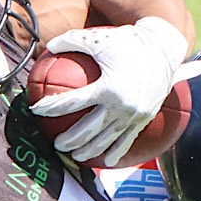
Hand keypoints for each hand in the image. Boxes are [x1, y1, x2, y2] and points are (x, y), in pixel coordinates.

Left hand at [28, 17, 188, 166]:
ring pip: (106, 140)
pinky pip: (127, 141)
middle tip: (56, 145)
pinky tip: (107, 161)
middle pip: (87, 130)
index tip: (36, 111)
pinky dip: (116, 153)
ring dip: (89, 152)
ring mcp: (133, 115)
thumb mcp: (99, 38)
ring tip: (75, 156)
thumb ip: (72, 40)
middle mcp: (120, 105)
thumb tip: (49, 47)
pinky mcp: (144, 119)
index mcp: (107, 87)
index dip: (51, 107)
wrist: (164, 49)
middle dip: (69, 141)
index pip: (71, 102)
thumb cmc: (128, 41)